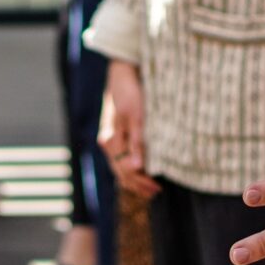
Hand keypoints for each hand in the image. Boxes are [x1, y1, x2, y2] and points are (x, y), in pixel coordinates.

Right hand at [98, 61, 160, 198]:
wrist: (122, 72)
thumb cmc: (130, 93)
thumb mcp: (136, 116)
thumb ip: (136, 141)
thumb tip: (138, 167)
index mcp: (111, 140)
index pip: (126, 170)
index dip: (141, 182)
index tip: (157, 187)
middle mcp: (108, 142)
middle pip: (122, 172)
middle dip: (138, 184)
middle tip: (156, 191)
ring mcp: (110, 139)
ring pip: (120, 167)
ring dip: (134, 179)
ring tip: (150, 187)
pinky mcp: (115, 135)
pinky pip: (121, 159)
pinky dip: (131, 169)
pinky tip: (141, 171)